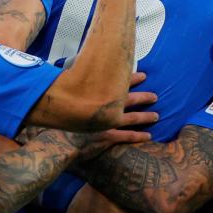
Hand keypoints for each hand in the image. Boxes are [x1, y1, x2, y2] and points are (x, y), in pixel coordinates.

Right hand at [19, 72, 155, 152]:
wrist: (56, 140)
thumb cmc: (57, 119)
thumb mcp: (63, 96)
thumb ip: (72, 85)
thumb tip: (73, 72)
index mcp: (96, 96)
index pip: (117, 84)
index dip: (131, 79)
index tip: (143, 75)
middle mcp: (104, 108)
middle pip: (129, 100)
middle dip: (143, 97)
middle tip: (155, 96)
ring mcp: (107, 124)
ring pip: (132, 118)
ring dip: (145, 116)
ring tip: (156, 115)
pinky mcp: (108, 138)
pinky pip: (127, 137)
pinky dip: (139, 136)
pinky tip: (148, 136)